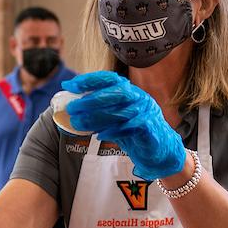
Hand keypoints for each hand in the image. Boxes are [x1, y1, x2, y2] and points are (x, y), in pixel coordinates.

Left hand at [64, 71, 186, 180]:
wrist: (158, 149)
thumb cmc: (131, 130)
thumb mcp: (113, 117)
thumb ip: (97, 110)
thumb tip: (70, 104)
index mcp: (128, 90)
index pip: (109, 78)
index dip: (88, 80)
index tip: (69, 86)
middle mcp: (138, 97)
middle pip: (115, 93)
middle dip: (90, 100)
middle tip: (72, 108)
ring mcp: (146, 111)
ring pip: (121, 111)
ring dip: (97, 117)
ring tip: (79, 123)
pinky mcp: (150, 128)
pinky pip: (132, 127)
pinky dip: (114, 131)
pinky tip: (100, 135)